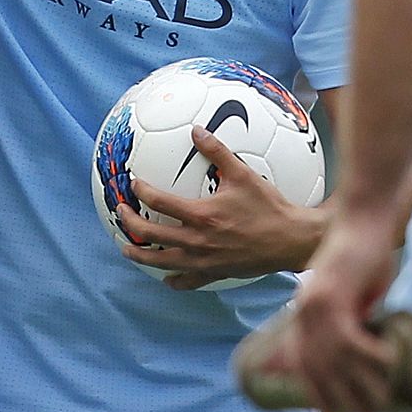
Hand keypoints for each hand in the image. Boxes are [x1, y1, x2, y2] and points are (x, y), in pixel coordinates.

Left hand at [116, 125, 326, 289]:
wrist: (291, 240)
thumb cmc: (268, 207)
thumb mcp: (243, 174)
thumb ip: (217, 151)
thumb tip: (197, 130)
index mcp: (201, 215)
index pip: (159, 202)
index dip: (141, 192)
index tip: (133, 184)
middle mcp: (197, 241)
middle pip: (152, 235)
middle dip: (130, 223)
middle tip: (121, 213)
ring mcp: (204, 261)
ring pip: (162, 262)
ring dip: (141, 255)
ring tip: (128, 249)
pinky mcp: (215, 274)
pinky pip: (188, 281)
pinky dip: (174, 280)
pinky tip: (167, 278)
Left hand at [284, 212, 399, 411]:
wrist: (364, 220)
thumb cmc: (365, 258)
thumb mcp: (355, 298)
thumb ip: (353, 325)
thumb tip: (364, 359)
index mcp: (304, 314)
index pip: (302, 365)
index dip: (317, 391)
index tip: (337, 411)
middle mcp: (304, 313)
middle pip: (316, 370)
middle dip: (341, 396)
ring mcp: (315, 305)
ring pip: (333, 360)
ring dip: (359, 383)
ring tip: (381, 400)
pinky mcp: (333, 296)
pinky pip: (350, 340)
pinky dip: (369, 356)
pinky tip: (389, 364)